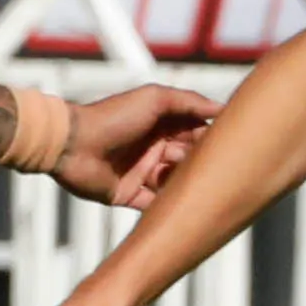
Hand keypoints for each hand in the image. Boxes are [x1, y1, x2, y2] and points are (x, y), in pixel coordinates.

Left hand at [55, 83, 217, 205]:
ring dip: (186, 183)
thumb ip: (188, 101)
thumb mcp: (155, 99)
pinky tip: (184, 206)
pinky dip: (168, 206)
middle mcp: (153, 148)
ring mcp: (141, 173)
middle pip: (188, 158)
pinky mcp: (129, 195)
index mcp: (160, 124)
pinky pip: (154, 204)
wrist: (73, 145)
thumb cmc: (113, 117)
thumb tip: (222, 108)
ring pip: (175, 182)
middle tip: (213, 166)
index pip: (195, 132)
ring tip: (194, 183)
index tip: (231, 144)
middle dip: (200, 162)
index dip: (211, 137)